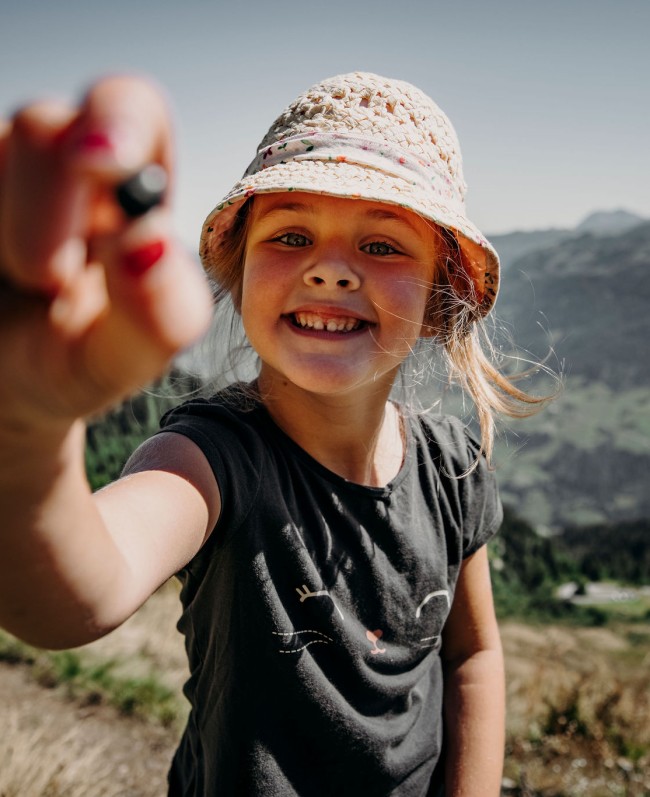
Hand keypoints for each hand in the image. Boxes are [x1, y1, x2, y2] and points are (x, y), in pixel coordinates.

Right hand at [0, 76, 212, 435]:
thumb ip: (157, 310)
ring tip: (34, 288)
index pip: (135, 113)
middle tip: (50, 279)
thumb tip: (148, 239)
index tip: (100, 164)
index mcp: (129, 190)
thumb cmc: (74, 362)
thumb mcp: (123, 357)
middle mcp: (61, 165)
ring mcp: (0, 171)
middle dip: (45, 201)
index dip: (118, 122)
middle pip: (43, 124)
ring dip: (15, 232)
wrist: (0, 388)